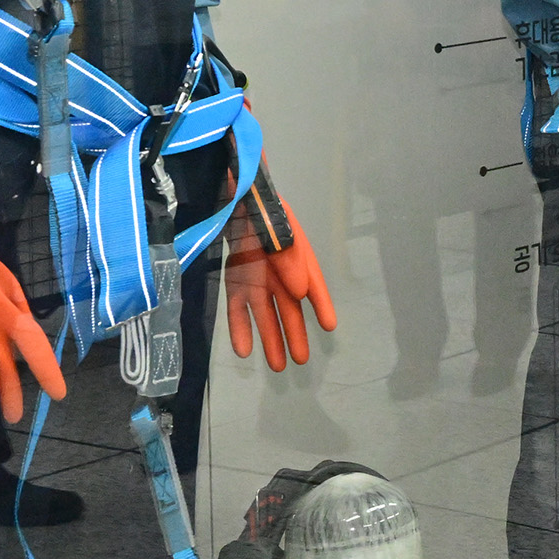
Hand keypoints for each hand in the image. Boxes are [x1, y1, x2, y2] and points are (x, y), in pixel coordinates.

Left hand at [225, 176, 338, 370]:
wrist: (229, 192)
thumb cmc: (257, 203)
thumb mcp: (275, 224)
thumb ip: (287, 256)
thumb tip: (301, 293)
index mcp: (296, 254)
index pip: (313, 285)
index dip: (321, 305)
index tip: (329, 327)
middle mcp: (279, 269)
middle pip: (289, 307)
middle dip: (295, 334)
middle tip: (301, 361)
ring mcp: (255, 276)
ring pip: (265, 313)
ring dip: (271, 338)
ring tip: (277, 367)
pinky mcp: (234, 279)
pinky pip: (238, 308)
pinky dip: (241, 328)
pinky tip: (244, 350)